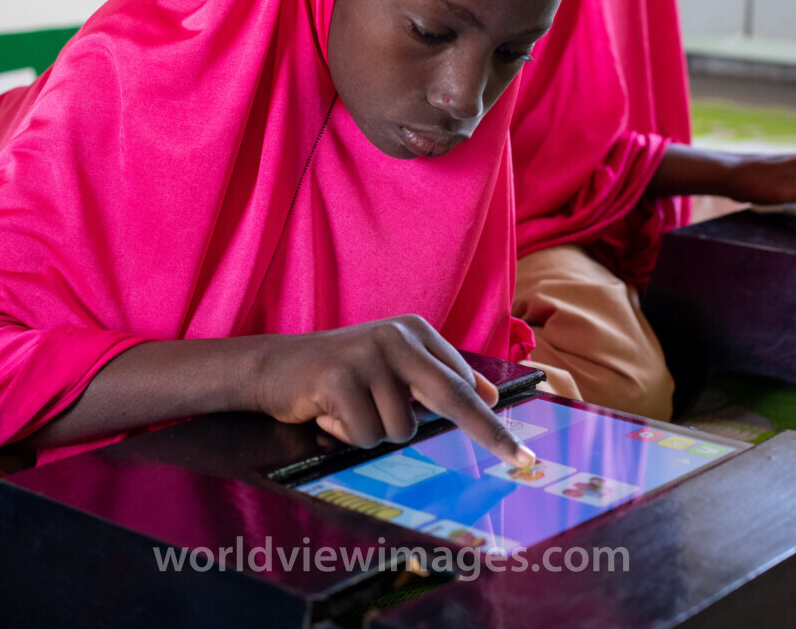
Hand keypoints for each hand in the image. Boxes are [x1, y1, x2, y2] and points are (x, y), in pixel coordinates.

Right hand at [253, 316, 535, 468]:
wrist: (273, 367)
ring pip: (400, 429)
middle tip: (521, 463)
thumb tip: (488, 396)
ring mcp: (368, 355)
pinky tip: (328, 414)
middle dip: (488, 433)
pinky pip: (365, 434)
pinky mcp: (339, 376)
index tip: (520, 452)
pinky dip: (346, 436)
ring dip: (373, 434)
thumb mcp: (391, 369)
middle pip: (452, 396)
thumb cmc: (338, 375)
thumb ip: (434, 379)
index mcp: (415, 332)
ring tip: (348, 412)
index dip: (491, 421)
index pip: (463, 382)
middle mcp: (397, 338)